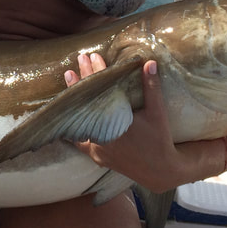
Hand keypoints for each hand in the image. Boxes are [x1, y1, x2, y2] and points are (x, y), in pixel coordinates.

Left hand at [66, 53, 226, 191]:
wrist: (161, 171)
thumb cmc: (160, 140)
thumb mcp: (157, 112)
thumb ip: (151, 88)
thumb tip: (148, 62)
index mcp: (115, 122)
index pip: (101, 91)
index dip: (97, 72)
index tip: (94, 56)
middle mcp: (102, 136)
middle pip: (88, 101)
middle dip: (84, 77)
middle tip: (81, 58)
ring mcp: (97, 148)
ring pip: (80, 119)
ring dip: (76, 98)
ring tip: (70, 77)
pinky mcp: (97, 157)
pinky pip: (79, 140)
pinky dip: (73, 126)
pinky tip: (65, 115)